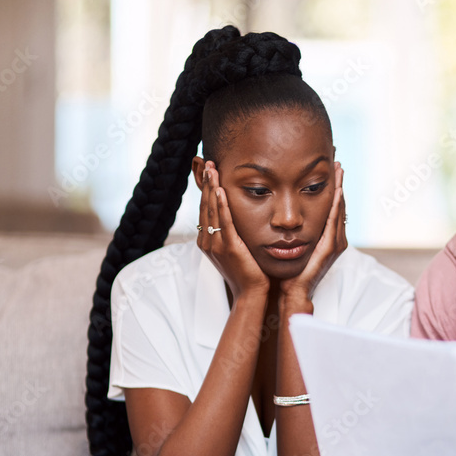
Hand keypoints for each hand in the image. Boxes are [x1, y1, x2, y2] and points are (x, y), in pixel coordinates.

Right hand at [196, 160, 269, 298]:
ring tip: (212, 168)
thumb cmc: (247, 272)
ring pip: (212, 210)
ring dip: (211, 187)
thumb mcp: (235, 248)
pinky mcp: (229, 248)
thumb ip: (231, 232)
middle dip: (206, 183)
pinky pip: (224, 222)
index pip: (205, 208)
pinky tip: (220, 190)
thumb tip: (233, 216)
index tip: (208, 170)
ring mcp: (216, 245)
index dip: (206, 188)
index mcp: (207, 241)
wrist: (251, 294)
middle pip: (205, 205)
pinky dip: (221, 205)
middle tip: (207, 162)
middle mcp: (207, 241)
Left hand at [280, 163, 347, 308]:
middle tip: (339, 164)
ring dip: (340, 189)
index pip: (332, 208)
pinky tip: (335, 191)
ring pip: (339, 210)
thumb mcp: (293, 244)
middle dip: (339, 184)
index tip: (331, 171)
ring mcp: (335, 244)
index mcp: (328, 238)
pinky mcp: (330, 248)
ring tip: (339, 171)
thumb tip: (285, 214)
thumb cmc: (290, 271)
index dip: (333, 189)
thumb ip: (295, 230)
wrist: (292, 291)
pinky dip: (336, 205)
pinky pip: (334, 221)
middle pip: (339, 206)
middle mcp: (336, 239)